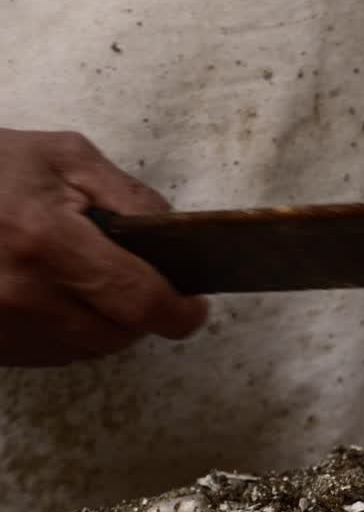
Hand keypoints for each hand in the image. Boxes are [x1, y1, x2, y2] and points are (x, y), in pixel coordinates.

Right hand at [0, 129, 207, 366]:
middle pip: (118, 335)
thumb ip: (128, 196)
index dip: (180, 312)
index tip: (194, 306)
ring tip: (87, 282)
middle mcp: (21, 294)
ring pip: (85, 351)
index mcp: (48, 242)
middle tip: (138, 281)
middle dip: (142, 313)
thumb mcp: (63, 157)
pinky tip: (52, 295)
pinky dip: (65, 333)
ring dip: (103, 325)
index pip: (141, 302)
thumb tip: (172, 234)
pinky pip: (47, 355)